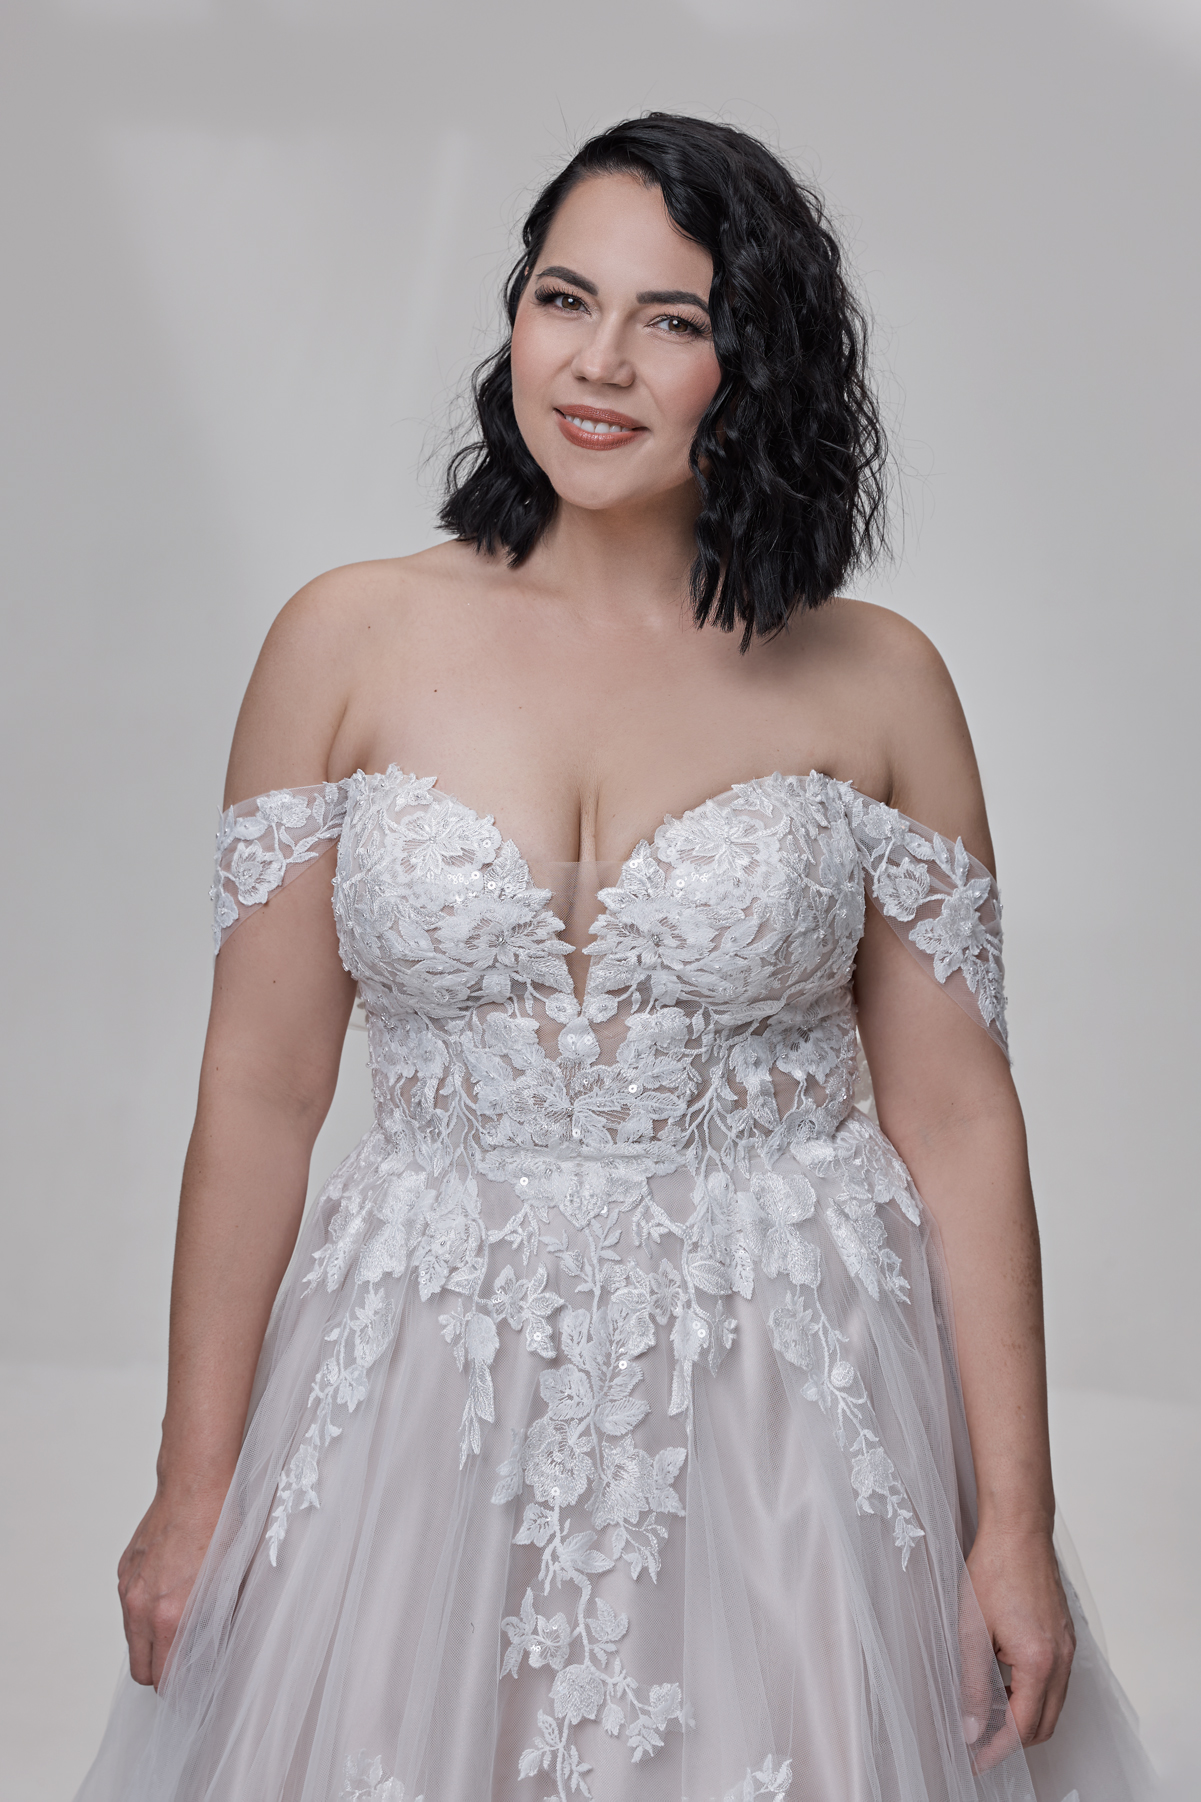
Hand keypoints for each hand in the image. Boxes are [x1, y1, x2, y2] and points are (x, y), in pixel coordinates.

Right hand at [117, 1482, 226, 1688]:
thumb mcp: (232, 1580)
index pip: (165, 1677)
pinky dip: (145, 1613)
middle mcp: (142, 1606)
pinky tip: (170, 1594)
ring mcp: (128, 1588)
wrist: (196, 1482)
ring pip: (132, 1639)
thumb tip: (216, 1646)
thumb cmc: (221, 1525)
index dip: (181, 1687)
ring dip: (152, 1643)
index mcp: (170, 1615)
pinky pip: (129, 1608)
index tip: (196, 1685)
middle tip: (187, 1665)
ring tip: (181, 1628)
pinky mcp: (124, 1571)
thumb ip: (217, 1620)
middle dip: (162, 1674)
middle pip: (141, 1669)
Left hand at [962, 1522, 1075, 1770]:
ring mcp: (1067, 1648)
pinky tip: (1004, 1681)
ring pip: (1052, 1704)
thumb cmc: (994, 1570)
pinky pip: (1055, 1681)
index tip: (977, 1760)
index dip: (998, 1750)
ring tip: (987, 1711)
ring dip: (1023, 1715)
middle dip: (1014, 1740)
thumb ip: (972, 1683)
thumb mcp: (972, 1630)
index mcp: (1039, 1662)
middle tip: (980, 1741)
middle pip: (1045, 1724)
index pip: (1023, 1727)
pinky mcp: (1065, 1636)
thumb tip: (971, 1727)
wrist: (1019, 1530)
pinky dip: (1033, 1693)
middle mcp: (1062, 1660)